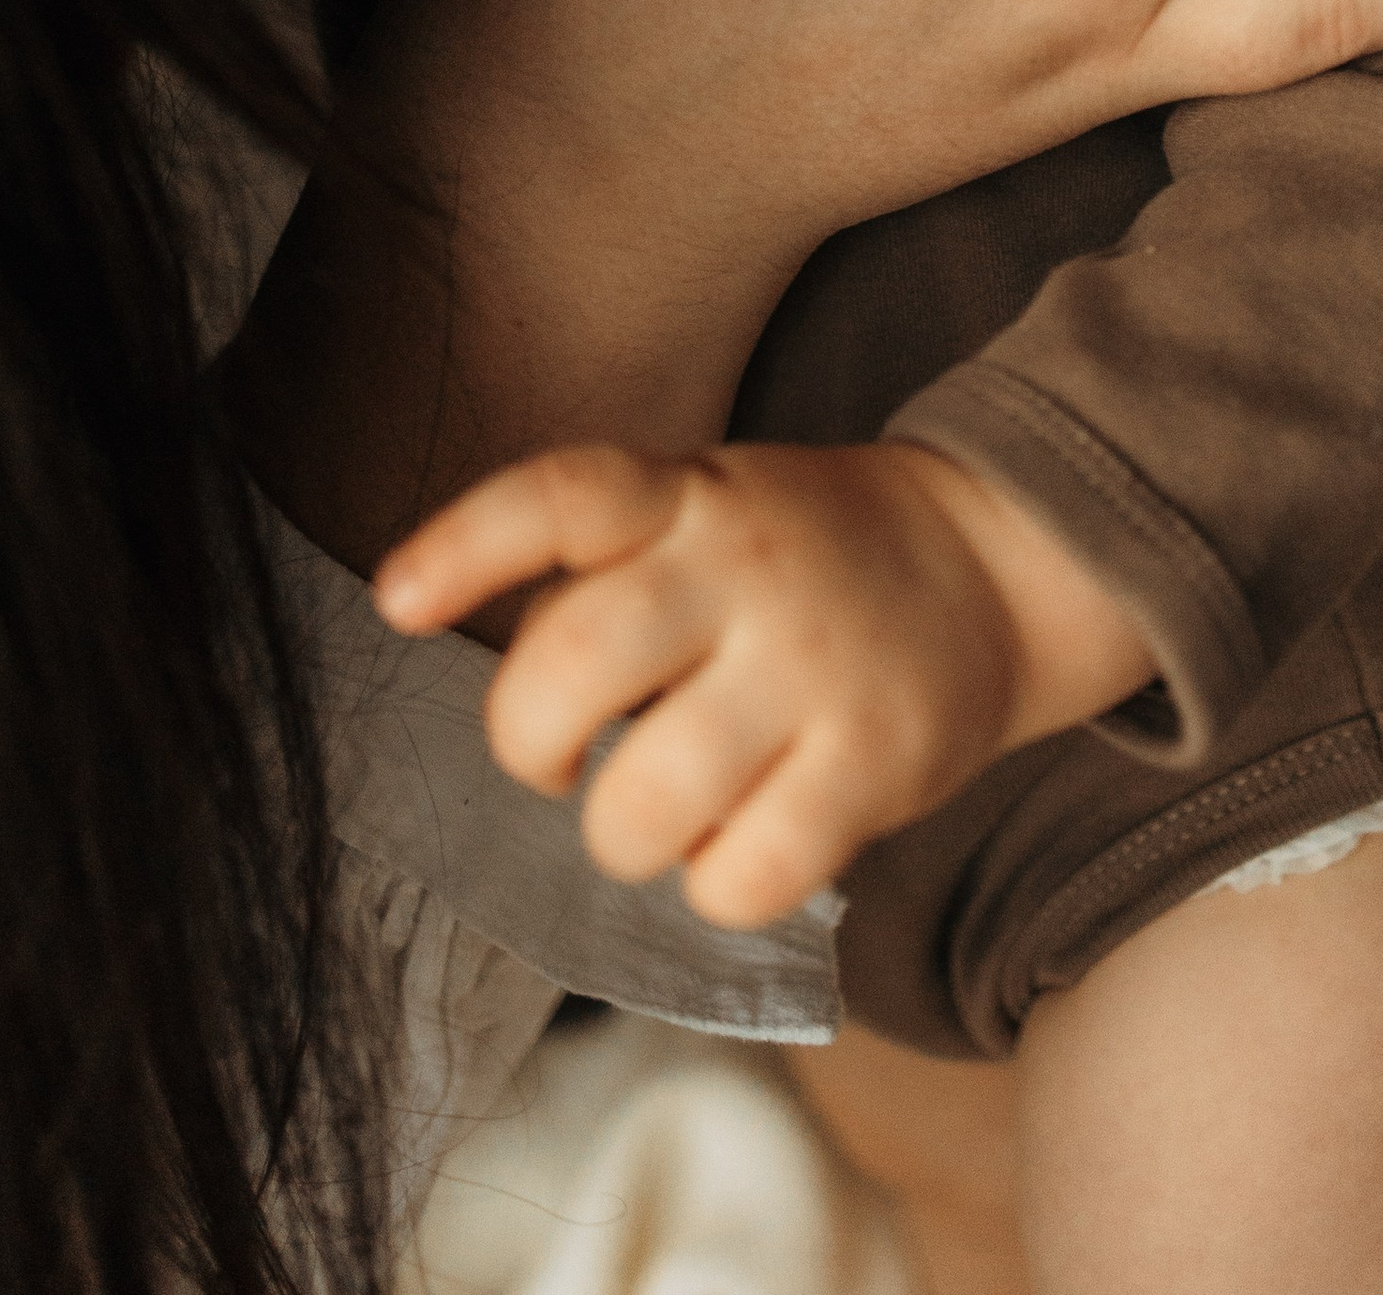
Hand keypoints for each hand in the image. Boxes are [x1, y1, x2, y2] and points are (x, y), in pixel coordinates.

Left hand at [373, 437, 1149, 929]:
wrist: (988, 565)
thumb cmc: (799, 558)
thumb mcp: (703, 509)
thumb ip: (608, 570)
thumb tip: (502, 687)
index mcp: (684, 495)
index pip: (559, 496)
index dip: (465, 545)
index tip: (395, 600)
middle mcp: (740, 568)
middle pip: (576, 664)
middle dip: (528, 745)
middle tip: (551, 762)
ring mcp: (810, 665)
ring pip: (645, 801)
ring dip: (623, 836)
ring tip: (660, 810)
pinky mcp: (873, 761)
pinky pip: (744, 875)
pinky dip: (718, 887)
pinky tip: (744, 845)